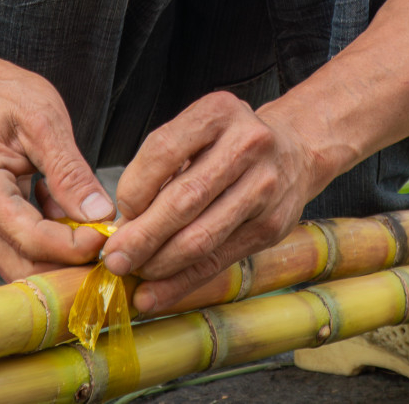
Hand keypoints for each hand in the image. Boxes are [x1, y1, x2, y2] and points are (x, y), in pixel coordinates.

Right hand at [0, 59, 113, 279]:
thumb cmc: (5, 97)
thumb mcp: (46, 122)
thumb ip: (70, 173)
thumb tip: (98, 215)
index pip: (31, 239)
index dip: (73, 247)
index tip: (106, 234)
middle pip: (24, 266)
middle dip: (69, 263)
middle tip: (106, 242)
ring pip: (23, 265)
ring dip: (60, 255)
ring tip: (89, 223)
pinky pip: (20, 250)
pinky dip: (49, 241)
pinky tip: (62, 209)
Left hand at [102, 92, 322, 312]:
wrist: (294, 153)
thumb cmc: (229, 144)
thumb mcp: (198, 133)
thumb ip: (162, 169)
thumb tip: (122, 225)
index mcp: (219, 112)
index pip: (164, 150)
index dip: (133, 187)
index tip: (117, 212)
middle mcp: (247, 145)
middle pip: (183, 199)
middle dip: (141, 236)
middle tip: (113, 258)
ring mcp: (264, 187)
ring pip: (201, 237)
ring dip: (158, 263)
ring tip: (131, 273)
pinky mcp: (272, 227)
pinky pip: (217, 261)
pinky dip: (180, 283)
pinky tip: (153, 294)